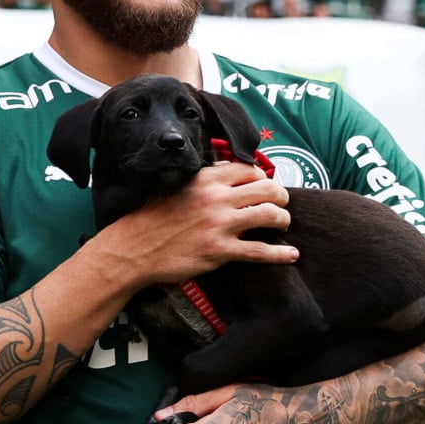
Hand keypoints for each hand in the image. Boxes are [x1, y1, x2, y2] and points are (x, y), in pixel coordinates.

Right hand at [87, 162, 296, 288]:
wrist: (133, 248)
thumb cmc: (152, 217)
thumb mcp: (179, 186)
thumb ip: (206, 180)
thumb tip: (228, 176)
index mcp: (206, 179)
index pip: (249, 168)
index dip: (263, 176)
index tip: (263, 186)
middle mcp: (216, 198)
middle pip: (267, 188)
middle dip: (280, 195)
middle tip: (281, 203)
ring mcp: (220, 225)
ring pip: (269, 215)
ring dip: (283, 219)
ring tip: (282, 224)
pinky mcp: (220, 251)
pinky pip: (260, 251)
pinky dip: (280, 254)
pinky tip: (291, 255)